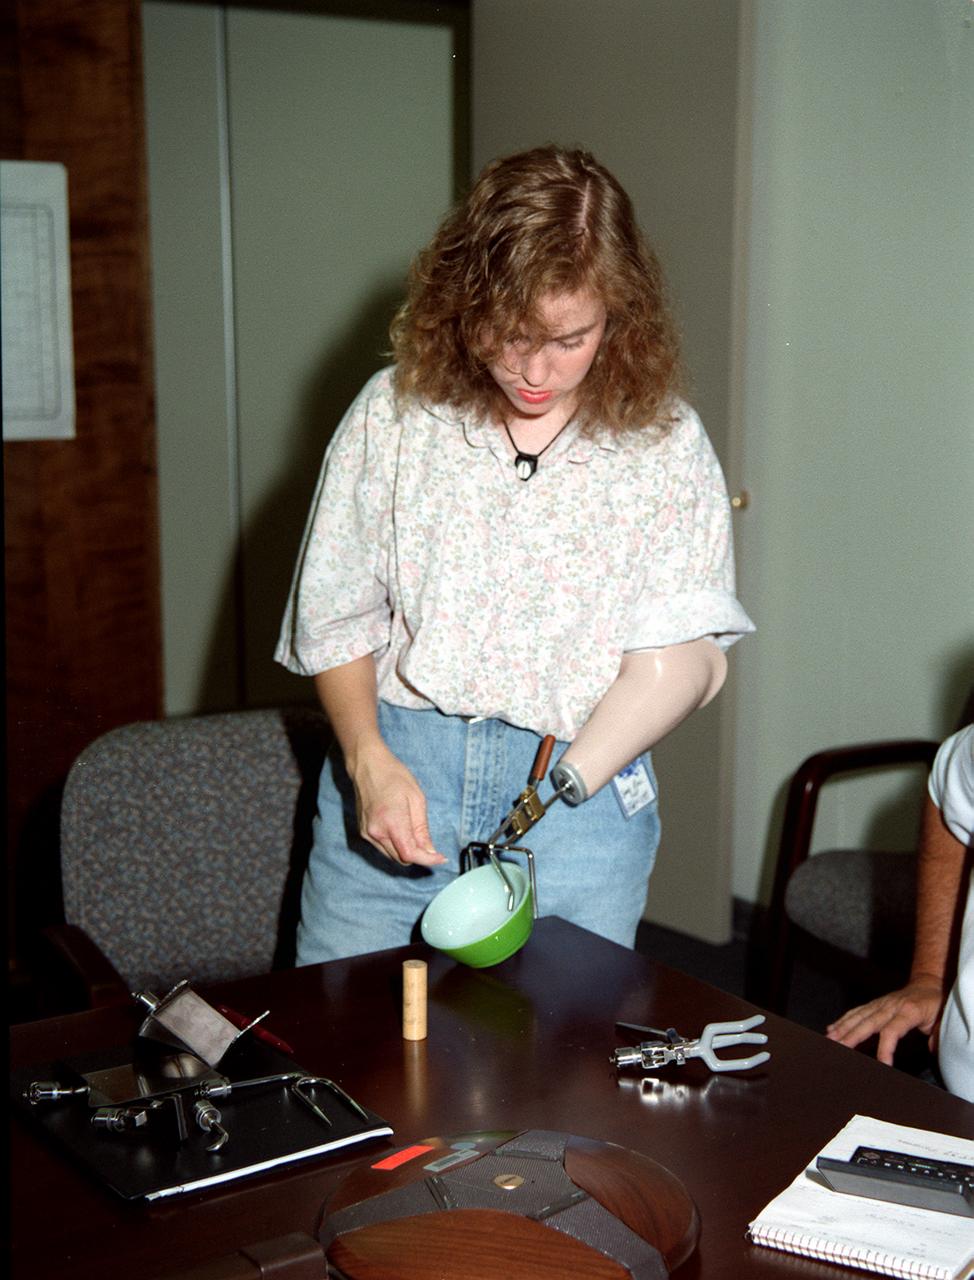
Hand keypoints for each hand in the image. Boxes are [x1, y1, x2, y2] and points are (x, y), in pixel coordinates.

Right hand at [347, 742, 446, 867]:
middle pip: (402, 859)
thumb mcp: (417, 798)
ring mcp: (367, 833)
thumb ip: (422, 829)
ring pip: (392, 856)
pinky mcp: (363, 832)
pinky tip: (401, 831)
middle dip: (418, 855)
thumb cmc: (393, 776)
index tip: (440, 859)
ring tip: (415, 834)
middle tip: (431, 846)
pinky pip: (383, 848)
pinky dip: (395, 845)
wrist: (368, 765)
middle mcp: (376, 831)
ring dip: (406, 851)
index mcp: (391, 821)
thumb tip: (429, 850)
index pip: (410, 854)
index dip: (427, 860)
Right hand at [825, 974, 944, 1065]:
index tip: (883, 1065)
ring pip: (858, 1016)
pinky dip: (843, 1020)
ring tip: (829, 1039)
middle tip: (838, 1047)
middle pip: (868, 1022)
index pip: (892, 1030)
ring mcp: (880, 1004)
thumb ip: (937, 1035)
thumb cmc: (935, 1003)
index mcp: (908, 1011)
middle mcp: (890, 1006)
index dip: (886, 1048)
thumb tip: (933, 1049)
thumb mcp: (942, 1019)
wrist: (928, 983)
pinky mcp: (875, 1004)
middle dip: (851, 1036)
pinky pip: (856, 1012)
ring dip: (842, 1028)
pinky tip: (832, 1028)